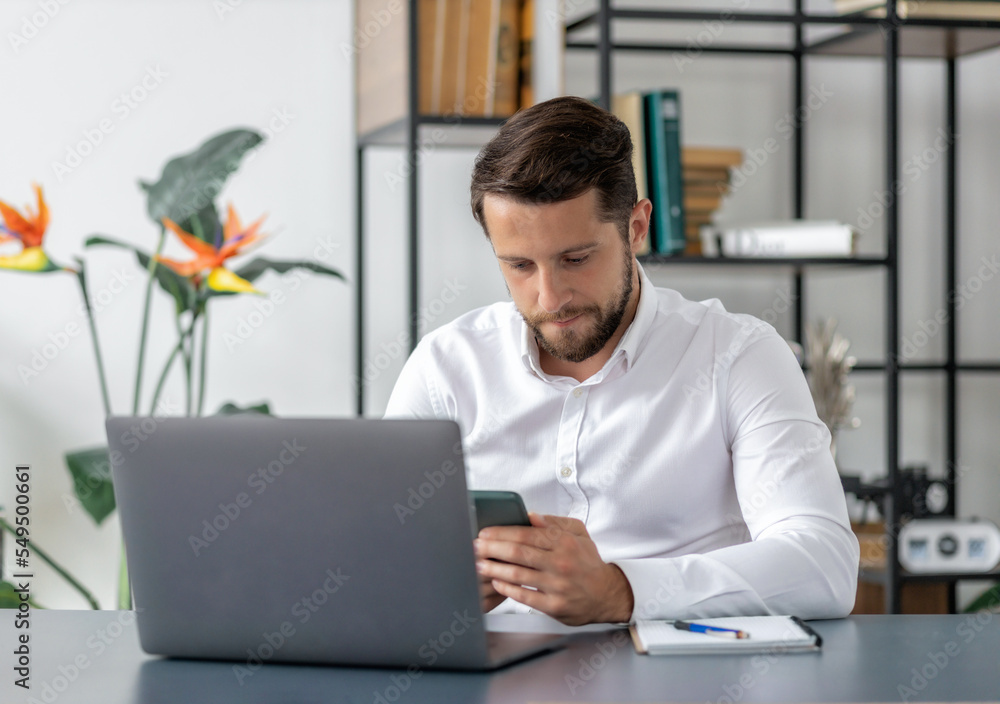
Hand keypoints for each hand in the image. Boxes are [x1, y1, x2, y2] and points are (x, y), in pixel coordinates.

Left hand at [473, 513, 633, 625]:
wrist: (606, 594)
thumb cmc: (588, 562)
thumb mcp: (579, 534)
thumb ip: (555, 523)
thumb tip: (531, 516)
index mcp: (565, 542)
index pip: (527, 534)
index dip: (502, 533)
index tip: (485, 532)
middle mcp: (561, 563)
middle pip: (518, 553)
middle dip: (492, 549)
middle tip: (475, 546)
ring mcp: (557, 585)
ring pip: (519, 574)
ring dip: (494, 568)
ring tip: (479, 564)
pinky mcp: (554, 605)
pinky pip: (525, 596)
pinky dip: (507, 588)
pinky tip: (496, 582)